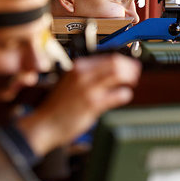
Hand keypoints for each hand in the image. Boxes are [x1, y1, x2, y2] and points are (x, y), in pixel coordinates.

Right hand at [17, 53, 140, 156]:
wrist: (45, 123)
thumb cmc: (56, 107)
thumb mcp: (69, 83)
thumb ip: (86, 76)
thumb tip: (107, 72)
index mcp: (77, 68)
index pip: (107, 57)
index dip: (122, 60)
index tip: (129, 64)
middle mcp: (83, 75)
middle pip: (115, 63)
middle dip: (129, 67)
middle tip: (134, 73)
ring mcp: (88, 89)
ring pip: (118, 74)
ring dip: (129, 78)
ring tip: (130, 83)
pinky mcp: (93, 104)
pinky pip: (117, 95)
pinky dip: (124, 94)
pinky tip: (123, 96)